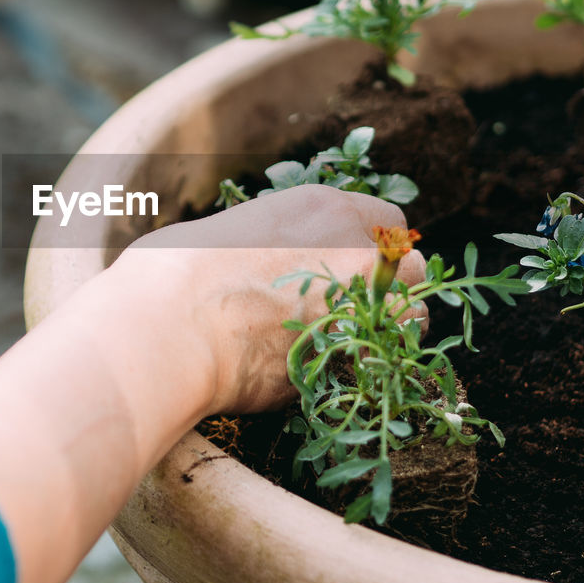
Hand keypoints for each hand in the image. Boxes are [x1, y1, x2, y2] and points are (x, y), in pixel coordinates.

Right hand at [116, 184, 426, 414]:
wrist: (169, 327)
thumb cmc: (177, 272)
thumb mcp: (232, 230)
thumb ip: (279, 242)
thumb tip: (279, 260)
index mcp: (324, 209)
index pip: (390, 220)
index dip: (375, 245)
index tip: (355, 265)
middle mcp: (355, 251)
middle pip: (414, 268)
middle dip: (394, 288)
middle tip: (356, 308)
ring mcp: (361, 308)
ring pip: (413, 319)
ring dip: (391, 330)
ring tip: (350, 343)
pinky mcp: (351, 359)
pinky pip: (383, 365)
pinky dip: (367, 371)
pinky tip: (334, 373)